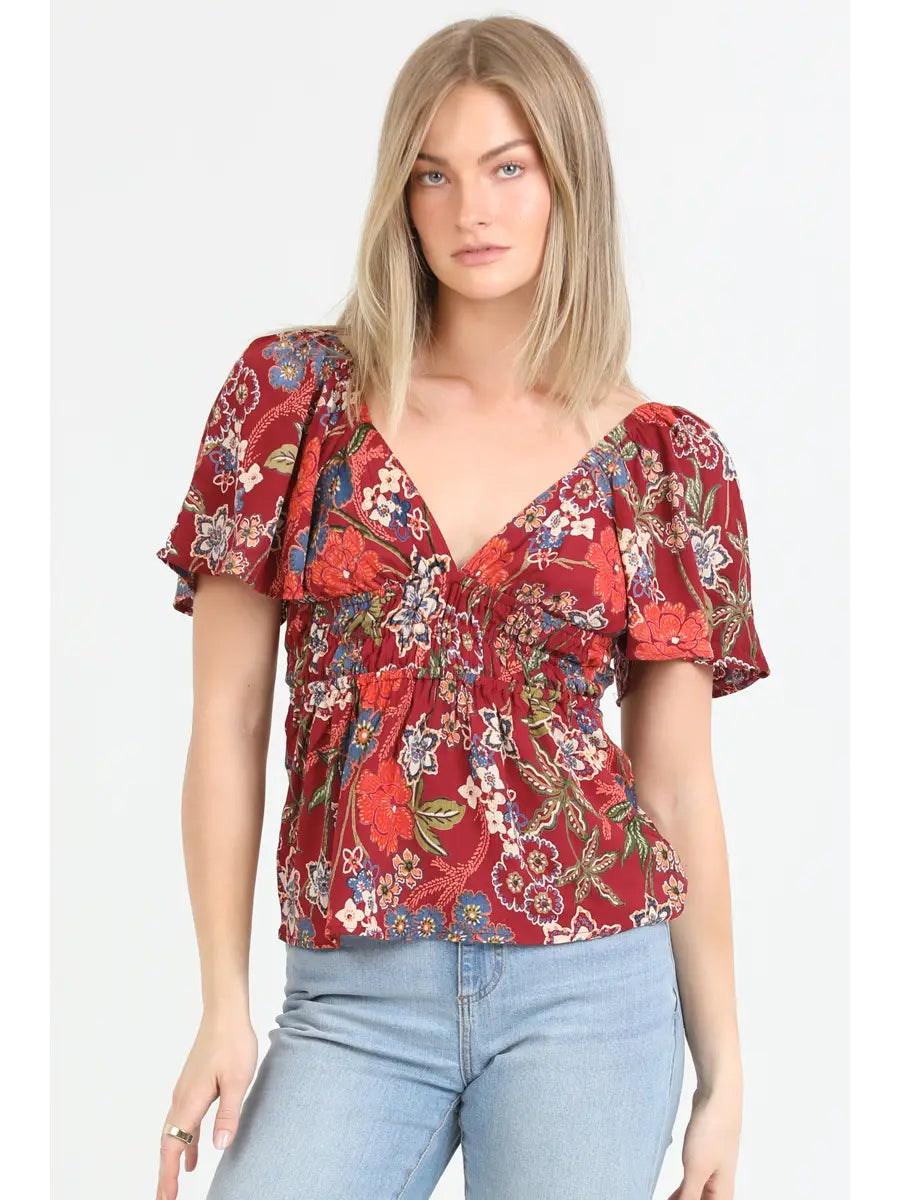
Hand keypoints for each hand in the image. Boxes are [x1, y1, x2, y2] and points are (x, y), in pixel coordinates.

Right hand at [156, 1011, 257, 1199]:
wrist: (225, 1013)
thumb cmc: (233, 1043)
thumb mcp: (239, 1080)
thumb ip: (228, 1114)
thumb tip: (218, 1147)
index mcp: (190, 1100)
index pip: (173, 1146)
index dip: (169, 1174)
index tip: (166, 1198)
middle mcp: (182, 1098)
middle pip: (168, 1143)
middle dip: (166, 1173)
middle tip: (166, 1199)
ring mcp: (185, 1091)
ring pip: (174, 1133)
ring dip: (173, 1159)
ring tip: (175, 1186)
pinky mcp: (193, 1086)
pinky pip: (183, 1121)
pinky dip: (184, 1142)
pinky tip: (193, 1156)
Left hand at [665, 1083, 741, 1199]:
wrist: (718, 1096)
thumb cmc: (713, 1131)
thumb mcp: (696, 1169)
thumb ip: (689, 1196)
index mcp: (723, 1192)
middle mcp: (721, 1184)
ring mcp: (713, 1169)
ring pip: (699, 1194)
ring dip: (683, 1199)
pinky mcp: (704, 1155)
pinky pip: (693, 1180)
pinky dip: (683, 1189)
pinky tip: (673, 1193)